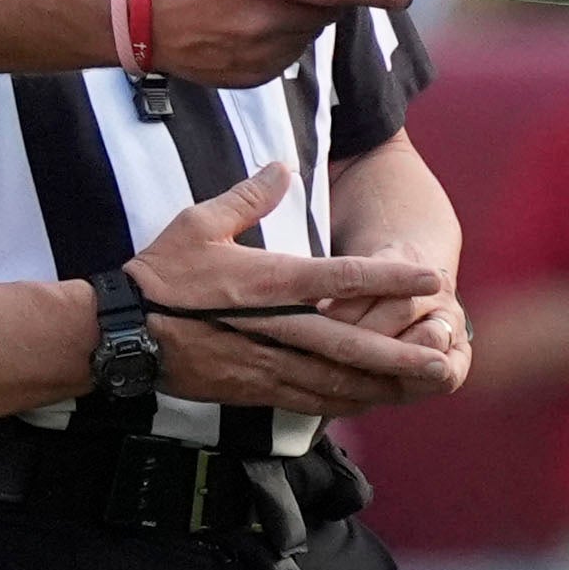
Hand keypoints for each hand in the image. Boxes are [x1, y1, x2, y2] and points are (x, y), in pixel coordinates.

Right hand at [129, 164, 457, 416]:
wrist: (123, 332)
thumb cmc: (160, 276)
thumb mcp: (199, 223)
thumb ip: (247, 198)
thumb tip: (280, 168)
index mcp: (270, 282)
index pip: (343, 278)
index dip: (391, 278)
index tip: (431, 280)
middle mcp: (278, 328)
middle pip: (353, 345)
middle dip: (402, 356)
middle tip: (445, 364)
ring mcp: (268, 364)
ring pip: (338, 382)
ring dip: (383, 386)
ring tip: (420, 388)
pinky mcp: (254, 389)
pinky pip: (312, 401)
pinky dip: (347, 401)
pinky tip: (369, 400)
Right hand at [149, 0, 411, 88]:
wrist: (139, 20)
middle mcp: (261, 20)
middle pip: (326, 11)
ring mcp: (257, 54)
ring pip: (309, 34)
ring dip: (302, 17)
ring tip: (261, 5)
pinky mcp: (253, 78)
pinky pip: (289, 56)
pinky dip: (282, 39)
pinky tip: (249, 28)